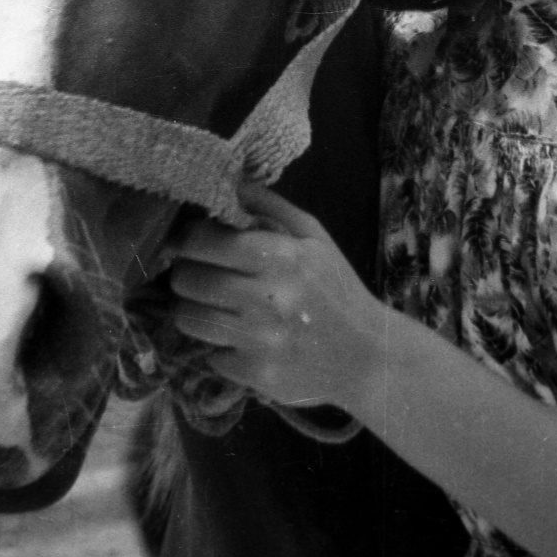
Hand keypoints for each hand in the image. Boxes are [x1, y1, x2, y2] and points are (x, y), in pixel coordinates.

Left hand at [164, 183, 380, 408]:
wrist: (370, 357)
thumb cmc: (337, 290)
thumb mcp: (314, 238)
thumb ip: (269, 206)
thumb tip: (227, 181)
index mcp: (283, 256)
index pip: (204, 241)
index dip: (187, 240)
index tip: (189, 243)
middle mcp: (270, 298)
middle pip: (187, 280)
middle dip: (186, 274)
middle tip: (201, 275)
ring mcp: (262, 341)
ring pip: (188, 319)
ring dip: (193, 310)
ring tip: (215, 307)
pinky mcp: (256, 376)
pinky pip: (210, 355)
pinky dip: (221, 347)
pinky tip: (244, 341)